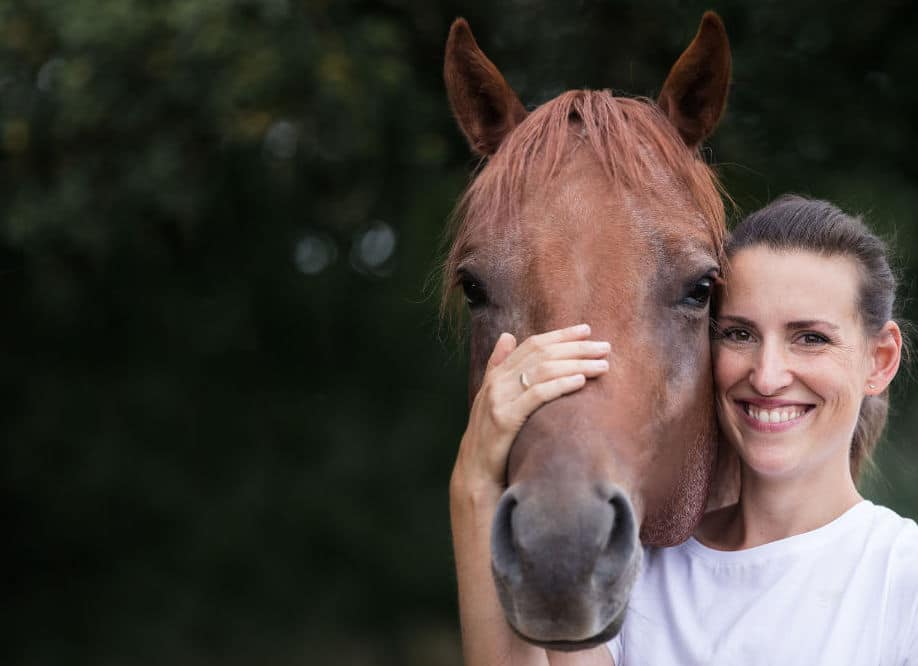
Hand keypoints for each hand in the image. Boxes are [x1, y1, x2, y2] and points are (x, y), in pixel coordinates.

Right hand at [451, 324, 610, 499]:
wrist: (474, 472)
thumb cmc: (490, 437)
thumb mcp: (491, 398)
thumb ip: (499, 366)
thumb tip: (507, 336)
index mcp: (496, 374)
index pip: (532, 345)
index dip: (560, 335)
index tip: (587, 330)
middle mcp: (497, 382)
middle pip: (542, 354)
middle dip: (576, 348)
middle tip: (605, 347)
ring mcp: (499, 399)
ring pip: (543, 370)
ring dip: (577, 364)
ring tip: (602, 365)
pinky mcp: (504, 419)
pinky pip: (537, 395)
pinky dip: (560, 384)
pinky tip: (580, 381)